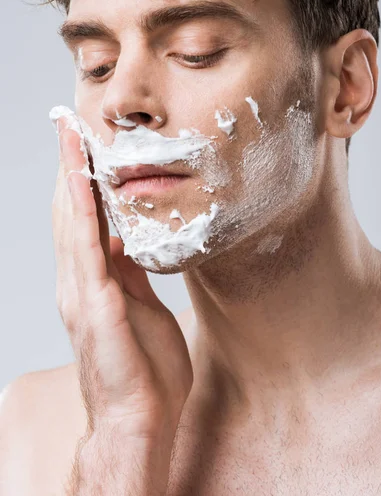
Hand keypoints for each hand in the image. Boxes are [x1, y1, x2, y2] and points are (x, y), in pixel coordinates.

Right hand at [52, 116, 193, 446]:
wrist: (140, 421)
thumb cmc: (144, 370)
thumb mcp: (143, 307)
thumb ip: (132, 273)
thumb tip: (133, 242)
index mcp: (95, 281)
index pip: (85, 219)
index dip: (82, 181)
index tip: (85, 145)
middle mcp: (80, 281)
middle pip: (72, 211)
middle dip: (71, 166)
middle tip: (70, 125)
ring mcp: (82, 291)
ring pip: (73, 220)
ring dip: (71, 175)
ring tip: (70, 135)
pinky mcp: (94, 303)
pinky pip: (86, 245)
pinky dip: (80, 208)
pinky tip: (79, 179)